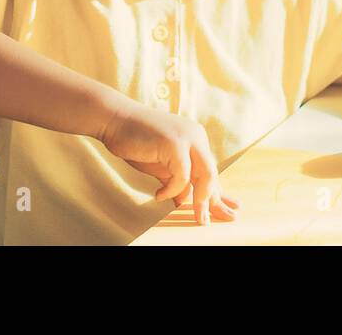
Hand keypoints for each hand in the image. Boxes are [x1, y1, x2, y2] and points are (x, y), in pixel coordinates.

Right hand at [99, 101, 240, 224]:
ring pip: (206, 174)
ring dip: (200, 199)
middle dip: (212, 201)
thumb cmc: (136, 142)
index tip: (226, 212)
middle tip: (205, 222)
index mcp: (196, 140)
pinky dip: (172, 189)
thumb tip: (185, 202)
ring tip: (195, 216)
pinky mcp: (175, 143)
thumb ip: (176, 181)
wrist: (114, 119)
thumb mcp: (161, 166)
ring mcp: (188, 137)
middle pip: (212, 174)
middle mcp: (197, 136)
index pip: (209, 172)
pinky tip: (159, 196)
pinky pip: (182, 175)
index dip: (217, 194)